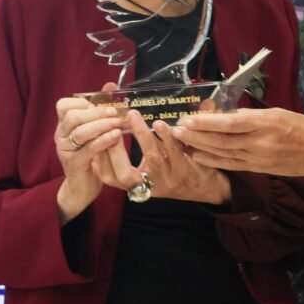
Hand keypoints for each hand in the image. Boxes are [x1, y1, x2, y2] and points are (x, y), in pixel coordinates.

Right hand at [54, 93, 123, 223]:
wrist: (83, 187)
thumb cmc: (91, 155)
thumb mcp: (95, 131)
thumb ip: (99, 109)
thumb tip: (110, 85)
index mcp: (64, 125)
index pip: (64, 105)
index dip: (83, 102)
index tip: (102, 105)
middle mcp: (61, 136)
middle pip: (72, 116)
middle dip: (96, 112)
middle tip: (115, 113)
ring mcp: (66, 150)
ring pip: (81, 132)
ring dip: (102, 125)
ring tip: (119, 124)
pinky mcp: (75, 164)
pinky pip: (88, 149)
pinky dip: (104, 141)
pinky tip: (116, 137)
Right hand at [93, 110, 231, 204]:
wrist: (204, 188)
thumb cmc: (169, 172)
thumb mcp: (147, 168)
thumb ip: (130, 151)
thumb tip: (109, 126)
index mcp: (134, 184)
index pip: (109, 177)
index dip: (101, 159)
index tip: (100, 136)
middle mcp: (148, 186)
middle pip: (124, 174)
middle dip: (116, 149)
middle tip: (115, 125)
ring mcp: (167, 180)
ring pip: (152, 158)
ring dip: (143, 135)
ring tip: (135, 116)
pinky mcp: (185, 172)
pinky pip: (174, 152)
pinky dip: (167, 137)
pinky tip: (161, 124)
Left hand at [172, 108, 303, 180]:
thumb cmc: (303, 127)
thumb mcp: (279, 112)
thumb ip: (252, 115)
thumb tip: (227, 115)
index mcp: (266, 122)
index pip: (230, 123)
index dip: (207, 122)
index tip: (189, 118)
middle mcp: (260, 142)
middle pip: (221, 140)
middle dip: (196, 135)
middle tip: (176, 128)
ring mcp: (259, 159)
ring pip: (223, 154)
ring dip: (200, 148)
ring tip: (181, 141)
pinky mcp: (259, 169)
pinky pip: (232, 165)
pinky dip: (213, 161)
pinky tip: (198, 157)